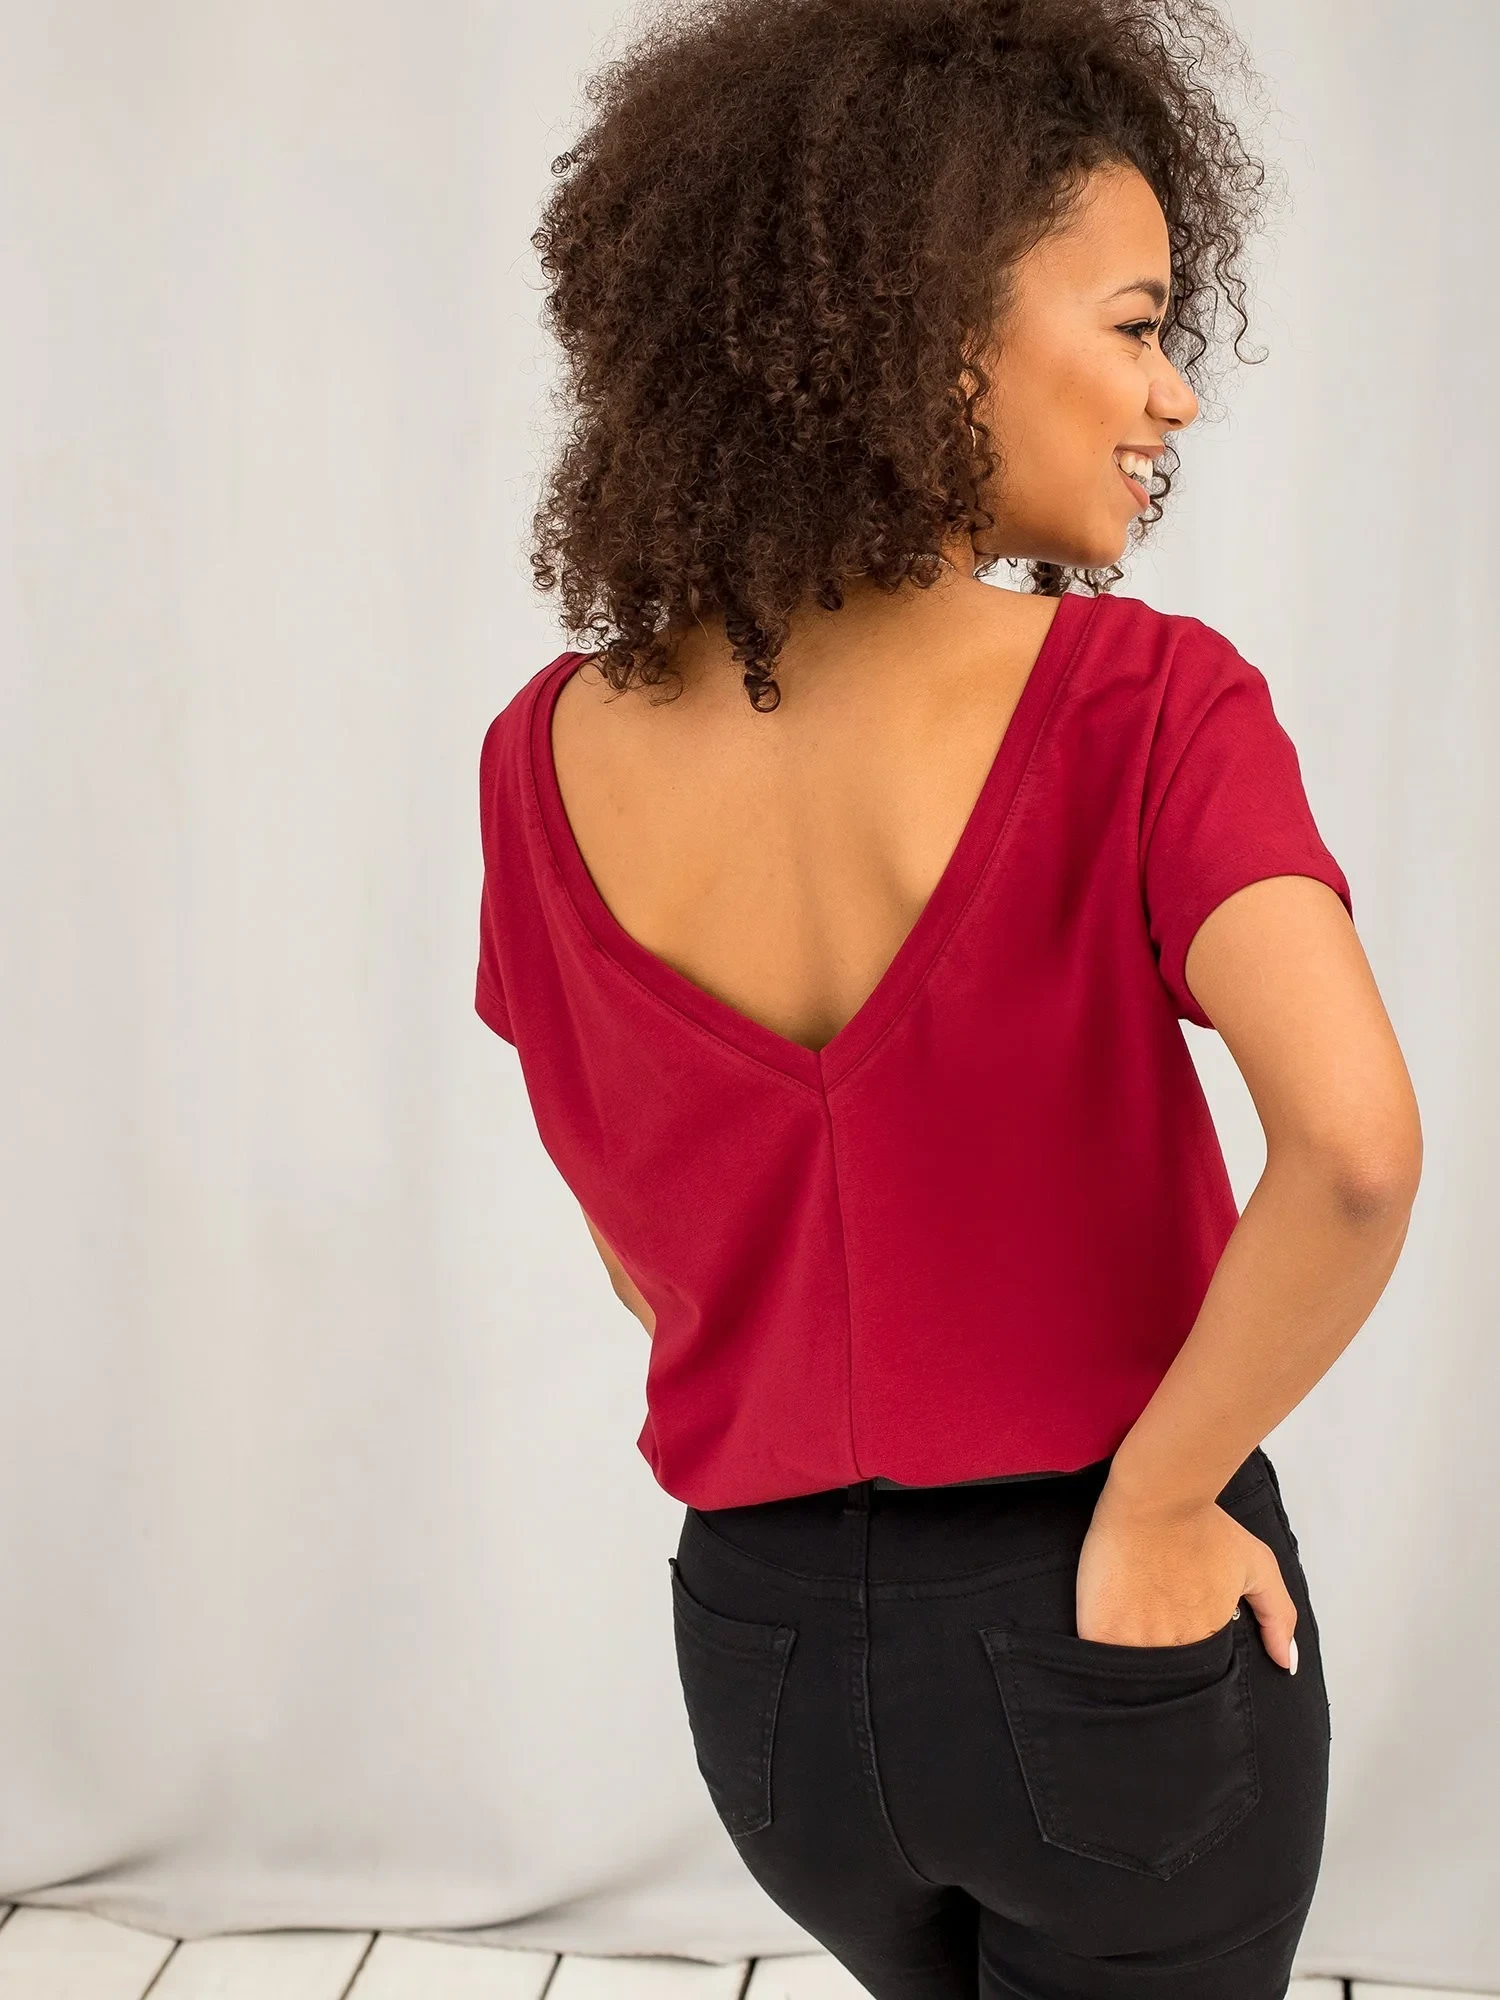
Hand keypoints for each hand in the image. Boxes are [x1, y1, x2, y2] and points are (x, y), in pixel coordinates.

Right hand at [1076, 1477, 1298, 1671]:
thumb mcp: (1256, 1565)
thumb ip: (1278, 1615)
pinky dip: (1101, 1654)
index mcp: (1208, 1637)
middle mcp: (1175, 1646)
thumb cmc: (1202, 1524)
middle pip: (1165, 1676)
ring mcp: (1136, 1641)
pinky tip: (1101, 1633)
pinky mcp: (1100, 1630)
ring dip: (1129, 1662)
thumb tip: (1288, 1663)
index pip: (1197, 1670)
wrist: (1156, 1498)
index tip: (1177, 1634)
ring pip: (1132, 1673)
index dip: (1186, 1657)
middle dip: (1160, 1662)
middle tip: (1150, 1630)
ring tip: (1124, 1629)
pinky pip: (1099, 1660)